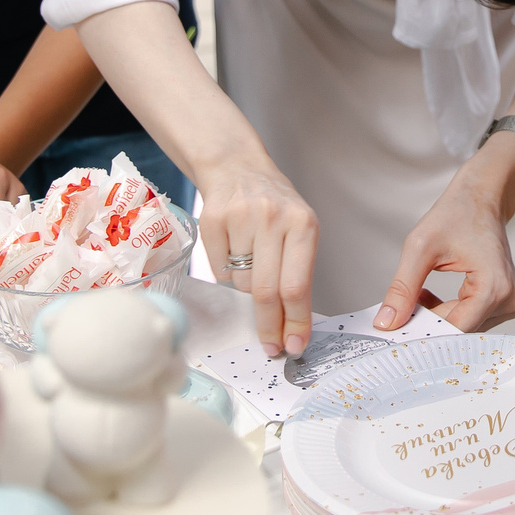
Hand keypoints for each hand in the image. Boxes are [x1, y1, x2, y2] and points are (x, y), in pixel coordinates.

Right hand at [197, 161, 319, 356]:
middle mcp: (272, 219)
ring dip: (247, 288)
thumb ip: (298, 271)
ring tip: (251, 260)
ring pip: (242, 284)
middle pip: (268, 292)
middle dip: (270, 327)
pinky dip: (226, 272)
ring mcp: (240, 218)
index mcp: (303, 224)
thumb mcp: (299, 229)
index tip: (295, 346)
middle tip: (271, 347)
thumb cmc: (274, 205)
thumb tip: (293, 326)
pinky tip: (232, 249)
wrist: (237, 167)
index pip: (297, 286)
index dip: (296, 322)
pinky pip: (219, 270)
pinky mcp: (212, 220)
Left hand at [376, 138, 514, 334]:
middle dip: (428, 322)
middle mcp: (509, 300)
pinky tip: (433, 295)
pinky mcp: (505, 303)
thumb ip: (402, 289)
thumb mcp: (420, 248)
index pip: (454, 329)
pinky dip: (448, 312)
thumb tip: (388, 323)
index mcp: (495, 287)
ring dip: (438, 316)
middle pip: (460, 331)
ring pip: (464, 329)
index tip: (396, 327)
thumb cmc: (458, 214)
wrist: (481, 197)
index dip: (423, 330)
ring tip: (420, 292)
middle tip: (402, 306)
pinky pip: (471, 321)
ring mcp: (510, 303)